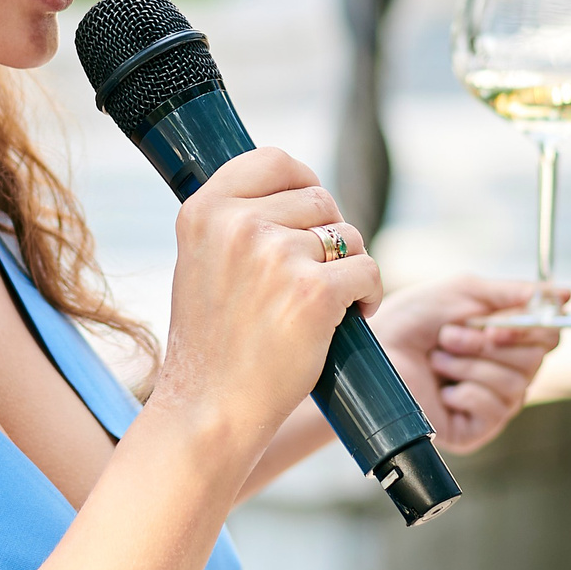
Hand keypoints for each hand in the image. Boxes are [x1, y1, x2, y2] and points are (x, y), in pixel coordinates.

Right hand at [155, 148, 383, 452]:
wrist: (209, 409)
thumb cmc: (211, 343)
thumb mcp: (200, 263)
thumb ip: (236, 222)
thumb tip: (300, 190)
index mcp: (204, 210)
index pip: (275, 160)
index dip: (303, 182)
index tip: (309, 213)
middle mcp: (238, 224)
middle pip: (319, 199)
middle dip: (328, 235)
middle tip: (315, 276)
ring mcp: (276, 256)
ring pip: (348, 235)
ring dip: (350, 267)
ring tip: (329, 302)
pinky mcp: (313, 293)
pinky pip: (368, 269)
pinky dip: (370, 294)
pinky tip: (353, 316)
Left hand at [367, 277, 562, 454]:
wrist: (370, 352)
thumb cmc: (410, 320)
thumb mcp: (463, 293)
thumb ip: (513, 293)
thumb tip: (565, 294)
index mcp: (505, 339)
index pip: (548, 335)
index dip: (531, 327)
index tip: (499, 321)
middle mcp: (503, 371)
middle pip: (536, 360)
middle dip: (489, 344)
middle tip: (449, 336)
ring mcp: (490, 403)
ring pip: (516, 384)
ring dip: (471, 365)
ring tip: (437, 359)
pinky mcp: (474, 430)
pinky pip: (496, 410)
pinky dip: (468, 393)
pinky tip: (442, 390)